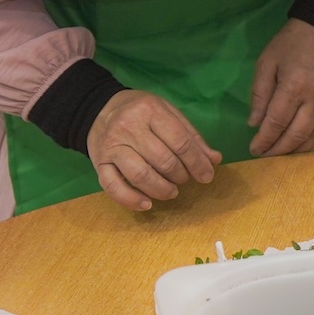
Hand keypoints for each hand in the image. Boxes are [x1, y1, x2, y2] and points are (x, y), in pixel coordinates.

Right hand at [86, 89, 220, 210]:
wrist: (99, 110)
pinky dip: (131, 199)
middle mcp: (128, 127)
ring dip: (161, 189)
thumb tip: (214, 160)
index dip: (197, 162)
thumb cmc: (141, 113)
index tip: (206, 176)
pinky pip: (113, 187)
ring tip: (171, 191)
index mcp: (150, 110)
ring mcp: (112, 146)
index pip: (180, 141)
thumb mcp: (169, 114)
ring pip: (140, 175)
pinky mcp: (99, 163)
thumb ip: (191, 137)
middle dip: (180, 176)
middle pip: (162, 160)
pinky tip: (147, 204)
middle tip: (185, 180)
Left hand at [249, 18, 313, 155]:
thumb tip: (254, 123)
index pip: (277, 122)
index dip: (265, 139)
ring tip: (284, 155)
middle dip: (279, 149)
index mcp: (294, 86)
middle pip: (297, 134)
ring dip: (298, 150)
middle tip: (266, 156)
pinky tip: (304, 143)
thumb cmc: (291, 42)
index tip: (254, 149)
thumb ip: (259, 93)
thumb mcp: (267, 61)